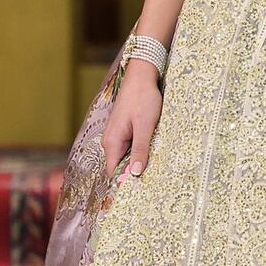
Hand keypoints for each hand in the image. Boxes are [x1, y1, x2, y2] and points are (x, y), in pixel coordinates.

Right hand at [101, 61, 162, 179]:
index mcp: (112, 142)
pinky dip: (139, 151)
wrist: (141, 76)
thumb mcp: (145, 126)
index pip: (114, 172)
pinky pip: (130, 146)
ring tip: (154, 167)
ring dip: (138, 161)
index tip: (141, 190)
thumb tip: (135, 174)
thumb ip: (140, 150)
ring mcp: (117, 135)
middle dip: (133, 173)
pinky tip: (152, 151)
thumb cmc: (143, 99)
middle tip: (152, 180)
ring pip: (126, 156)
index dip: (125, 182)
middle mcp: (111, 141)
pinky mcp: (125, 129)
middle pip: (120, 165)